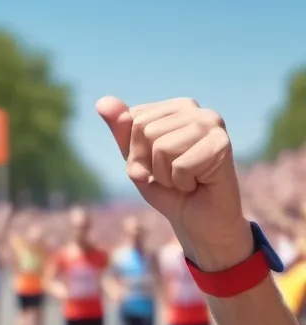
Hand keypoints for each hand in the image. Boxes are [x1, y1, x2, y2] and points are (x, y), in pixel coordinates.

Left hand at [97, 97, 252, 270]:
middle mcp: (196, 110)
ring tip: (184, 180)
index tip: (155, 166)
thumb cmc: (169, 191)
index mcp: (176, 108)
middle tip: (170, 176)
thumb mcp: (137, 161)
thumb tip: (102, 102)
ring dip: (166, 175)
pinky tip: (196, 184)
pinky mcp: (222, 144)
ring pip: (161, 147)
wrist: (198, 222)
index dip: (136, 153)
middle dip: (148, 163)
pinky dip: (181, 184)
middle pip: (145, 130)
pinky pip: (179, 165)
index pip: (133, 120)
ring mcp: (212, 124)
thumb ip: (121, 133)